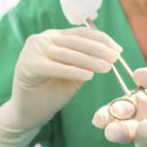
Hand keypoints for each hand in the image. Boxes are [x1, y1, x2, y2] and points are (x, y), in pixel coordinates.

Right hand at [0, 27, 118, 146]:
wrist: (29, 112)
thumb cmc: (53, 92)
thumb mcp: (74, 73)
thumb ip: (87, 61)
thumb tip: (110, 54)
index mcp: (53, 37)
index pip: (81, 33)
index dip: (102, 40)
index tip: (118, 50)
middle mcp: (41, 39)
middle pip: (75, 41)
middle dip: (98, 50)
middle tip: (115, 59)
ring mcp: (32, 50)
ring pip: (67, 53)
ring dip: (90, 60)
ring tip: (107, 68)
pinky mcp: (27, 65)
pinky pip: (55, 67)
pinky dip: (73, 71)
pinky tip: (89, 76)